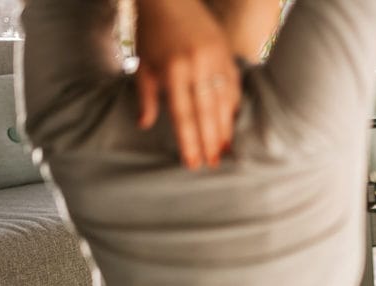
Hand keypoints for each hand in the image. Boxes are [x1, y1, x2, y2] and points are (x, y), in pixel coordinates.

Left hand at [135, 0, 241, 168]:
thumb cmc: (151, 32)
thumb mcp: (142, 64)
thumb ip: (146, 96)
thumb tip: (145, 125)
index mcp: (173, 70)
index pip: (183, 115)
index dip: (189, 141)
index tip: (194, 163)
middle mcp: (196, 66)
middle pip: (206, 112)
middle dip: (210, 140)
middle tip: (214, 163)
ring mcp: (214, 58)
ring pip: (224, 100)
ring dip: (225, 127)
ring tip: (225, 149)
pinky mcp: (225, 52)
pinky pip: (233, 84)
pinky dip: (233, 104)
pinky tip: (232, 121)